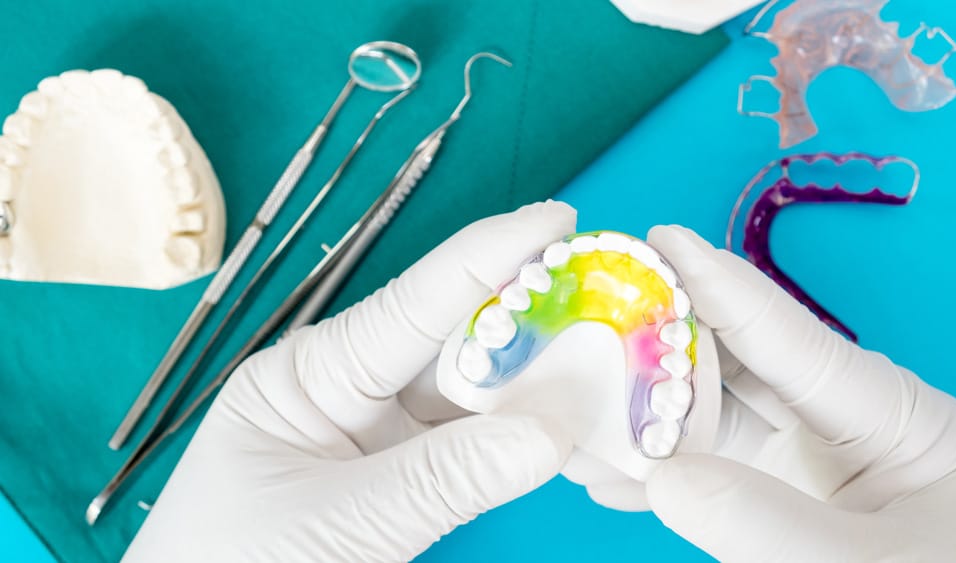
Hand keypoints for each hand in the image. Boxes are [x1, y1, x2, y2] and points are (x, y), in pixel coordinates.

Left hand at [124, 201, 576, 561]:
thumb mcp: (336, 522)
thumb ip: (447, 477)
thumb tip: (555, 427)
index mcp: (309, 375)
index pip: (410, 303)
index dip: (488, 255)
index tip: (557, 219)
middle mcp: (350, 394)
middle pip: (453, 343)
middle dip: (529, 320)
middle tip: (608, 297)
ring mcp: (381, 441)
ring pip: (474, 398)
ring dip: (537, 384)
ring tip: (609, 360)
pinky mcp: (406, 485)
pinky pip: (476, 451)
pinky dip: (523, 442)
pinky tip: (570, 427)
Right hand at [567, 225, 955, 560]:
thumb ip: (767, 525)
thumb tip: (662, 476)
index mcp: (896, 417)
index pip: (795, 339)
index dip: (724, 288)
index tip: (662, 241)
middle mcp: (844, 429)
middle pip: (740, 370)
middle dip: (665, 344)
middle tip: (592, 318)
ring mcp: (805, 469)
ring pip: (711, 422)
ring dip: (645, 416)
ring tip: (577, 402)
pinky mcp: (773, 507)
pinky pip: (705, 477)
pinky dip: (654, 478)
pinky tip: (605, 478)